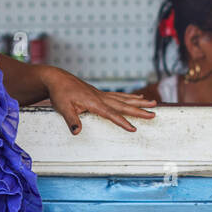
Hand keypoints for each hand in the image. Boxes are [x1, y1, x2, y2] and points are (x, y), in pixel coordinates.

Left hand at [41, 66, 155, 134]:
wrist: (57, 79)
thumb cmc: (60, 93)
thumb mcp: (63, 107)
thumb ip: (71, 120)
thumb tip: (77, 132)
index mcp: (94, 102)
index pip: (111, 114)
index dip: (123, 122)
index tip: (134, 128)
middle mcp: (101, 97)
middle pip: (124, 105)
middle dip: (139, 110)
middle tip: (153, 114)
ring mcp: (102, 94)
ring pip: (124, 99)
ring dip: (139, 102)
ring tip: (153, 103)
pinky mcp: (100, 93)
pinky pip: (119, 96)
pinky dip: (130, 97)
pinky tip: (137, 97)